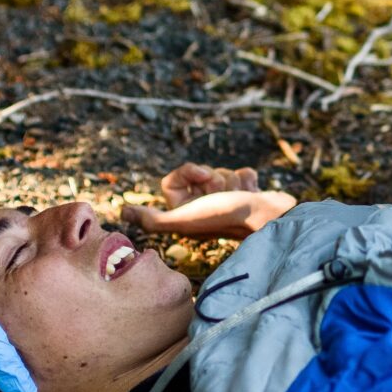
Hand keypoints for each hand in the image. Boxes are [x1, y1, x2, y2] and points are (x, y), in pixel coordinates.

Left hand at [116, 163, 296, 238]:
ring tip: (240, 197)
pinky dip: (248, 179)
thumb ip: (152, 220)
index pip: (173, 180)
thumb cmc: (225, 217)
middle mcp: (204, 210)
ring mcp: (228, 202)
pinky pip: (242, 172)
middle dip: (213, 178)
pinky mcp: (248, 195)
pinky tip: (252, 192)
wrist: (269, 217)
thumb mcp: (183, 219)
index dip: (188, 173)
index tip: (203, 179)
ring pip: (221, 172)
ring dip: (232, 179)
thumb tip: (123, 212)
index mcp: (186, 216)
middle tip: (223, 195)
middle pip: (199, 174)